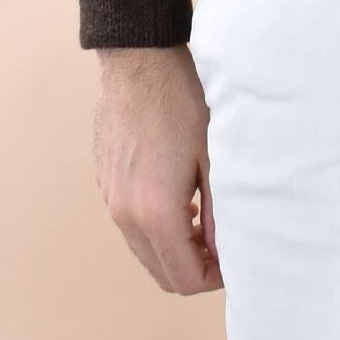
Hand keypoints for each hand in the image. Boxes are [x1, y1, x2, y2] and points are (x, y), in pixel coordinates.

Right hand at [91, 46, 221, 291]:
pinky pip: (129, 223)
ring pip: (143, 250)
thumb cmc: (182, 100)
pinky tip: (179, 197)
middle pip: (160, 273)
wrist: (139, 60)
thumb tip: (224, 249)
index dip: (214, 279)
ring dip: (173, 248)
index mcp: (154, 212)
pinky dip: (154, 227)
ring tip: (203, 220)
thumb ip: (219, 211)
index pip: (183, 278)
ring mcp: (110, 198)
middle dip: (193, 269)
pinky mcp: (105, 181)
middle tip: (221, 246)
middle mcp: (125, 214)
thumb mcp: (214, 156)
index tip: (234, 260)